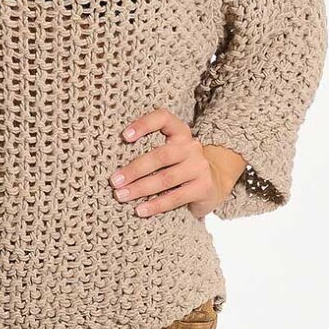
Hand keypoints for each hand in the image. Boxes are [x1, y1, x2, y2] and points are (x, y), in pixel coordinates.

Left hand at [110, 107, 245, 219]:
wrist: (213, 184)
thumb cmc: (179, 167)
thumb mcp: (169, 153)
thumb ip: (150, 151)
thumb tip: (116, 166)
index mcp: (180, 133)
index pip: (163, 118)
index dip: (144, 124)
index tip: (124, 136)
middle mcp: (192, 146)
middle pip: (161, 155)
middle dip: (134, 169)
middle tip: (114, 181)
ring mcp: (199, 167)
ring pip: (166, 178)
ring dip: (140, 188)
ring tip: (121, 196)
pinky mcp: (204, 187)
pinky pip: (175, 197)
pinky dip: (155, 205)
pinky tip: (140, 210)